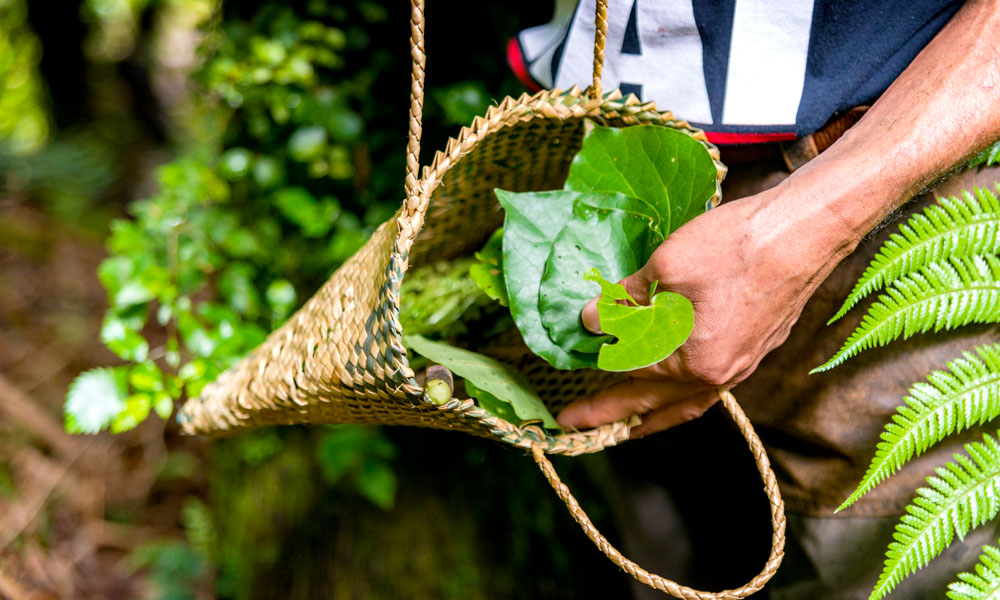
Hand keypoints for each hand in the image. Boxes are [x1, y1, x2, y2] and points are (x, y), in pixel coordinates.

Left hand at [556, 182, 854, 437]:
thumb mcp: (666, 267)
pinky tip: (674, 392)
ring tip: (623, 428)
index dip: (597, 359)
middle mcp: (719, 375)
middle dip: (609, 412)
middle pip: (653, 401)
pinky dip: (683, 398)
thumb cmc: (736, 246)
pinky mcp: (755, 350)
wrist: (805, 230)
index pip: (630, 370)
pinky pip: (709, 388)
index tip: (570, 355)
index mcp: (694, 361)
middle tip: (569, 422)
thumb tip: (590, 321)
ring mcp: (741, 366)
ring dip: (650, 415)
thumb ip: (624, 300)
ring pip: (686, 403)